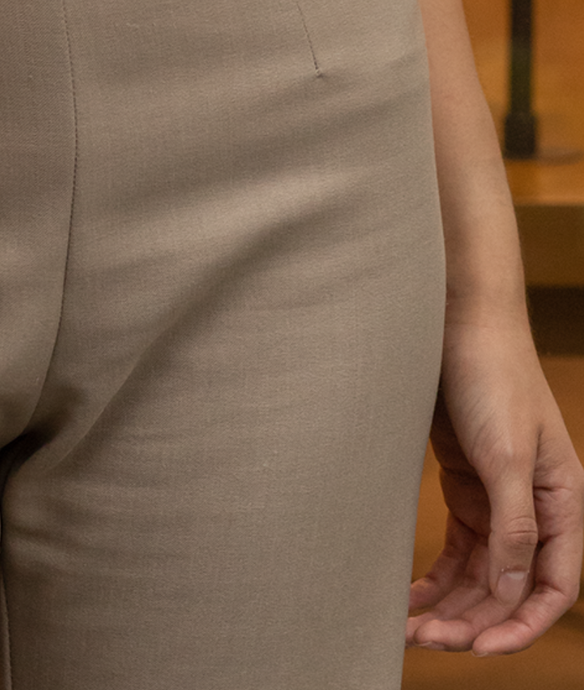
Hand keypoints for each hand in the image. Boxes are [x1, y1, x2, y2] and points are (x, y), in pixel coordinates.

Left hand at [407, 312, 583, 655]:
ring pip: (480, 573)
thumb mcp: (504, 453)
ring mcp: (497, 497)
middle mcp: (534, 508)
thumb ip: (514, 522)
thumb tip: (514, 589)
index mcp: (562, 503)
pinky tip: (408, 597)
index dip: (521, 625)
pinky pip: (456, 547)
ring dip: (450, 604)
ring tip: (406, 628)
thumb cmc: (490, 377)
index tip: (478, 648)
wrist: (453, 322)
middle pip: (509, 587)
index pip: (552, 586)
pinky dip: (435, 575)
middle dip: (472, 619)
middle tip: (423, 641)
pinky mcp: (464, 483)